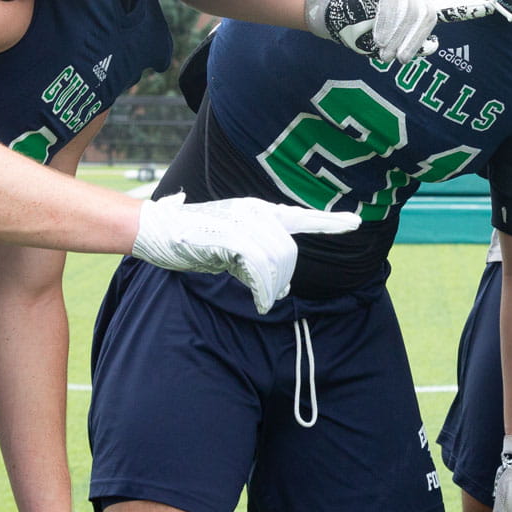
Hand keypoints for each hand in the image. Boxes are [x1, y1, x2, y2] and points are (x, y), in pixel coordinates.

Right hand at [131, 191, 358, 312]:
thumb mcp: (230, 244)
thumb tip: (282, 285)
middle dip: (286, 278)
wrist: (156, 228)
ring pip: (278, 260)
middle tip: (274, 294)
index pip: (299, 216)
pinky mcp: (230, 236)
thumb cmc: (191, 238)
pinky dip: (265, 290)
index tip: (356, 223)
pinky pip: (261, 268)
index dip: (329, 222)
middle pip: (290, 251)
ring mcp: (242, 221)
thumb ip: (257, 256)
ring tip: (265, 299)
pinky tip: (262, 302)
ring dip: (275, 287)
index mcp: (257, 210)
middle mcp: (254, 211)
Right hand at [303, 0, 488, 61]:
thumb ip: (415, 47)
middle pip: (427, 17)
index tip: (490, 8)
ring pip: (410, 13)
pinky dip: (385, 25)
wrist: (334, 15)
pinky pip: (391, 6)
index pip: (448, 9)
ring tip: (384, 51)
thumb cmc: (364, 32)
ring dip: (397, 37)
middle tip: (400, 60)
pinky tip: (376, 35)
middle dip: (413, 41)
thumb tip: (435, 45)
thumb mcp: (391, 46)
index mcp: (418, 10)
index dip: (468, 10)